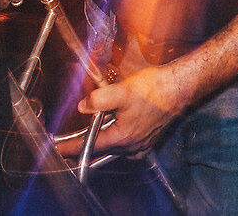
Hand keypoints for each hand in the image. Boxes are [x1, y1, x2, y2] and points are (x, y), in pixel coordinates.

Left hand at [60, 63, 192, 157]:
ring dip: (102, 140)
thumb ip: (99, 100)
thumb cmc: (155, 89)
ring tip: (92, 131)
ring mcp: (142, 145)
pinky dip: (117, 139)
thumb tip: (83, 107)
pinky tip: (116, 128)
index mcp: (124, 138)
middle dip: (86, 143)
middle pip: (102, 148)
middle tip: (69, 140)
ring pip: (114, 147)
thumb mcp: (122, 90)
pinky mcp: (149, 139)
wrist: (180, 87)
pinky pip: (127, 145)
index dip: (71, 148)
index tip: (57, 150)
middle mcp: (133, 146)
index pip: (90, 146)